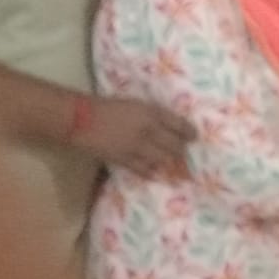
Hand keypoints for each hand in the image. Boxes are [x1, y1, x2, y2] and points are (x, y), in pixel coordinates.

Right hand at [71, 97, 195, 176]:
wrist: (83, 119)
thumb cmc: (109, 107)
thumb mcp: (137, 104)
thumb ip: (153, 114)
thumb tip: (168, 125)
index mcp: (152, 113)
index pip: (179, 124)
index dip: (189, 132)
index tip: (195, 137)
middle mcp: (148, 130)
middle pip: (174, 145)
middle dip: (182, 150)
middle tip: (186, 153)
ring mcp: (137, 147)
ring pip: (162, 159)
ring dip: (170, 162)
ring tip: (175, 165)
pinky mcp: (124, 160)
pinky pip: (144, 169)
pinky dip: (152, 171)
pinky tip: (157, 173)